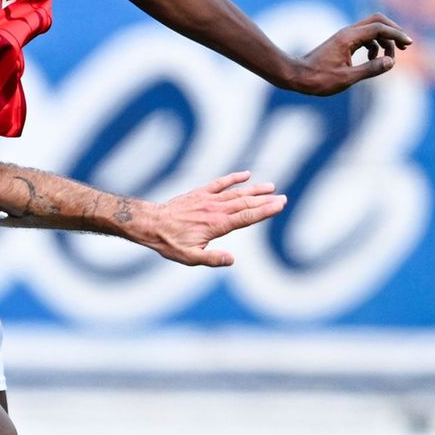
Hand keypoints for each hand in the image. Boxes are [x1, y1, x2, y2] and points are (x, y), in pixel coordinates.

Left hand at [141, 171, 285, 265]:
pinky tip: (246, 174)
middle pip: (246, 203)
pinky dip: (233, 178)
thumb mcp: (190, 258)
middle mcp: (215, 210)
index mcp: (217, 225)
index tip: (280, 205)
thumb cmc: (170, 243)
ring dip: (254, 189)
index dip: (266, 210)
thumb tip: (232, 259)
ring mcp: (208, 199)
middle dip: (266, 200)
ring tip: (271, 186)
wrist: (151, 224)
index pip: (247, 216)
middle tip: (284, 198)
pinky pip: (219, 183)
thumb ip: (212, 259)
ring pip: (236, 192)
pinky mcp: (199, 193)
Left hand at [292, 13, 411, 95]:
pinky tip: (373, 59)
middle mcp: (347, 33)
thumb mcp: (346, 78)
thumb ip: (370, 69)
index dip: (397, 34)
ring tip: (389, 59)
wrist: (295, 76)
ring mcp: (344, 37)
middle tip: (404, 46)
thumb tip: (392, 62)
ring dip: (385, 41)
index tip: (409, 44)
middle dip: (393, 31)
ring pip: (372, 29)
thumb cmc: (317, 79)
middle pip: (377, 21)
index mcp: (349, 38)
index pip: (379, 28)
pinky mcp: (342, 43)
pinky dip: (375, 45)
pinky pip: (365, 38)